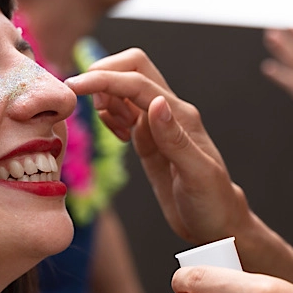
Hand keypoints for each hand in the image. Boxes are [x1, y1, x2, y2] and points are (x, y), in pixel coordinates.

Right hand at [66, 48, 251, 243]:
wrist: (217, 224)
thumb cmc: (213, 203)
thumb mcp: (197, 176)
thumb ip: (175, 140)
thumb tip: (156, 103)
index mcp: (180, 116)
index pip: (137, 83)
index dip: (104, 79)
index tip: (74, 86)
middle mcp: (169, 113)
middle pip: (132, 69)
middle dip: (104, 76)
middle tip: (89, 106)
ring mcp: (158, 125)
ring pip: (124, 88)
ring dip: (106, 96)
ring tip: (114, 132)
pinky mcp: (148, 139)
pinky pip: (123, 111)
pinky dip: (110, 114)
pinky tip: (117, 136)